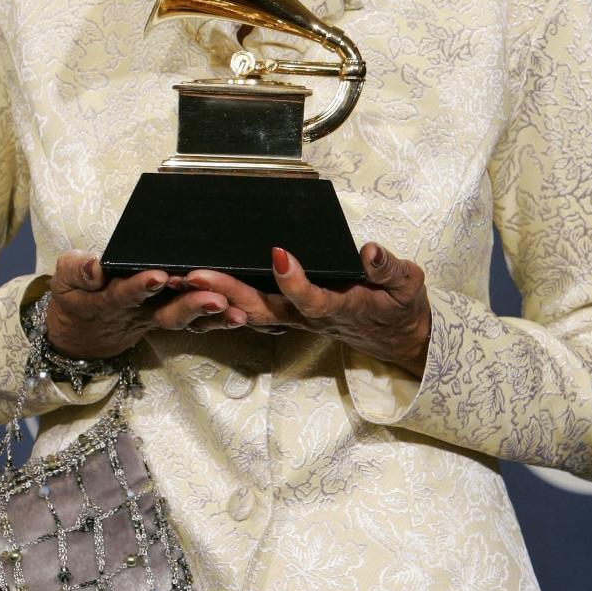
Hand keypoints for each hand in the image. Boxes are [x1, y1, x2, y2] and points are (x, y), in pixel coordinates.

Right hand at [43, 251, 248, 359]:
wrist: (80, 333)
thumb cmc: (74, 294)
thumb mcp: (64, 279)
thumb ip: (78, 270)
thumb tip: (95, 266)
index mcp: (108, 301)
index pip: (125, 294)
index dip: (141, 287)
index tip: (160, 277)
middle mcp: (136, 314)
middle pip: (166, 313)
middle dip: (191, 306)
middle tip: (216, 299)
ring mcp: (154, 319)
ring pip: (185, 321)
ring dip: (211, 317)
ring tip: (236, 312)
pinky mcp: (168, 319)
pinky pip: (194, 322)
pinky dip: (216, 320)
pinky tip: (240, 315)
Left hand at [182, 243, 431, 376]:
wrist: (400, 338)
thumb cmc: (402, 307)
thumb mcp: (407, 285)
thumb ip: (389, 269)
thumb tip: (369, 251)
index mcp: (341, 307)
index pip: (313, 298)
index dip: (295, 280)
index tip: (279, 253)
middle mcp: (313, 317)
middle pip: (264, 309)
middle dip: (229, 292)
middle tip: (196, 273)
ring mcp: (299, 319)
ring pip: (251, 313)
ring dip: (217, 298)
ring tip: (184, 277)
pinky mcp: (292, 316)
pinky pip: (253, 313)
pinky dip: (224, 303)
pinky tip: (199, 289)